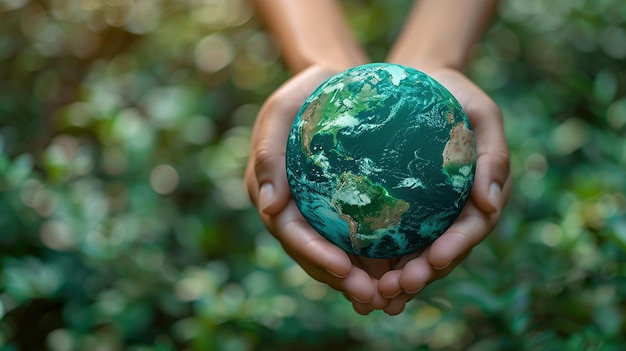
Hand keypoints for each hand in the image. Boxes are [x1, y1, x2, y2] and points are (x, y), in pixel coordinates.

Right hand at [245, 65, 391, 312]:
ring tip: (389, 297)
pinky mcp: (344, 210)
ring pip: (336, 256)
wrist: (337, 83)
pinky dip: (375, 261)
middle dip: (340, 279)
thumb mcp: (280, 111)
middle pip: (313, 254)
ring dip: (360, 280)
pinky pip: (359, 241)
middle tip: (372, 296)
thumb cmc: (306, 92)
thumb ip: (267, 154)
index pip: (290, 232)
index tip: (342, 268)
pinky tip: (401, 274)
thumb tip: (268, 206)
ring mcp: (318, 214)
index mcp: (271, 193)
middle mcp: (293, 210)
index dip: (313, 254)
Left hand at [376, 68, 511, 314]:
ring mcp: (427, 216)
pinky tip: (354, 276)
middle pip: (441, 253)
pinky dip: (376, 262)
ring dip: (398, 280)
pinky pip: (389, 240)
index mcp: (479, 196)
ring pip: (414, 256)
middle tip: (398, 289)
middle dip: (422, 275)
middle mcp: (453, 213)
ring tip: (375, 296)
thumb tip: (491, 204)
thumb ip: (494, 155)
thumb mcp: (483, 113)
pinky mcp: (399, 212)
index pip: (470, 229)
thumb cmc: (454, 94)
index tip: (434, 260)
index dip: (455, 249)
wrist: (418, 81)